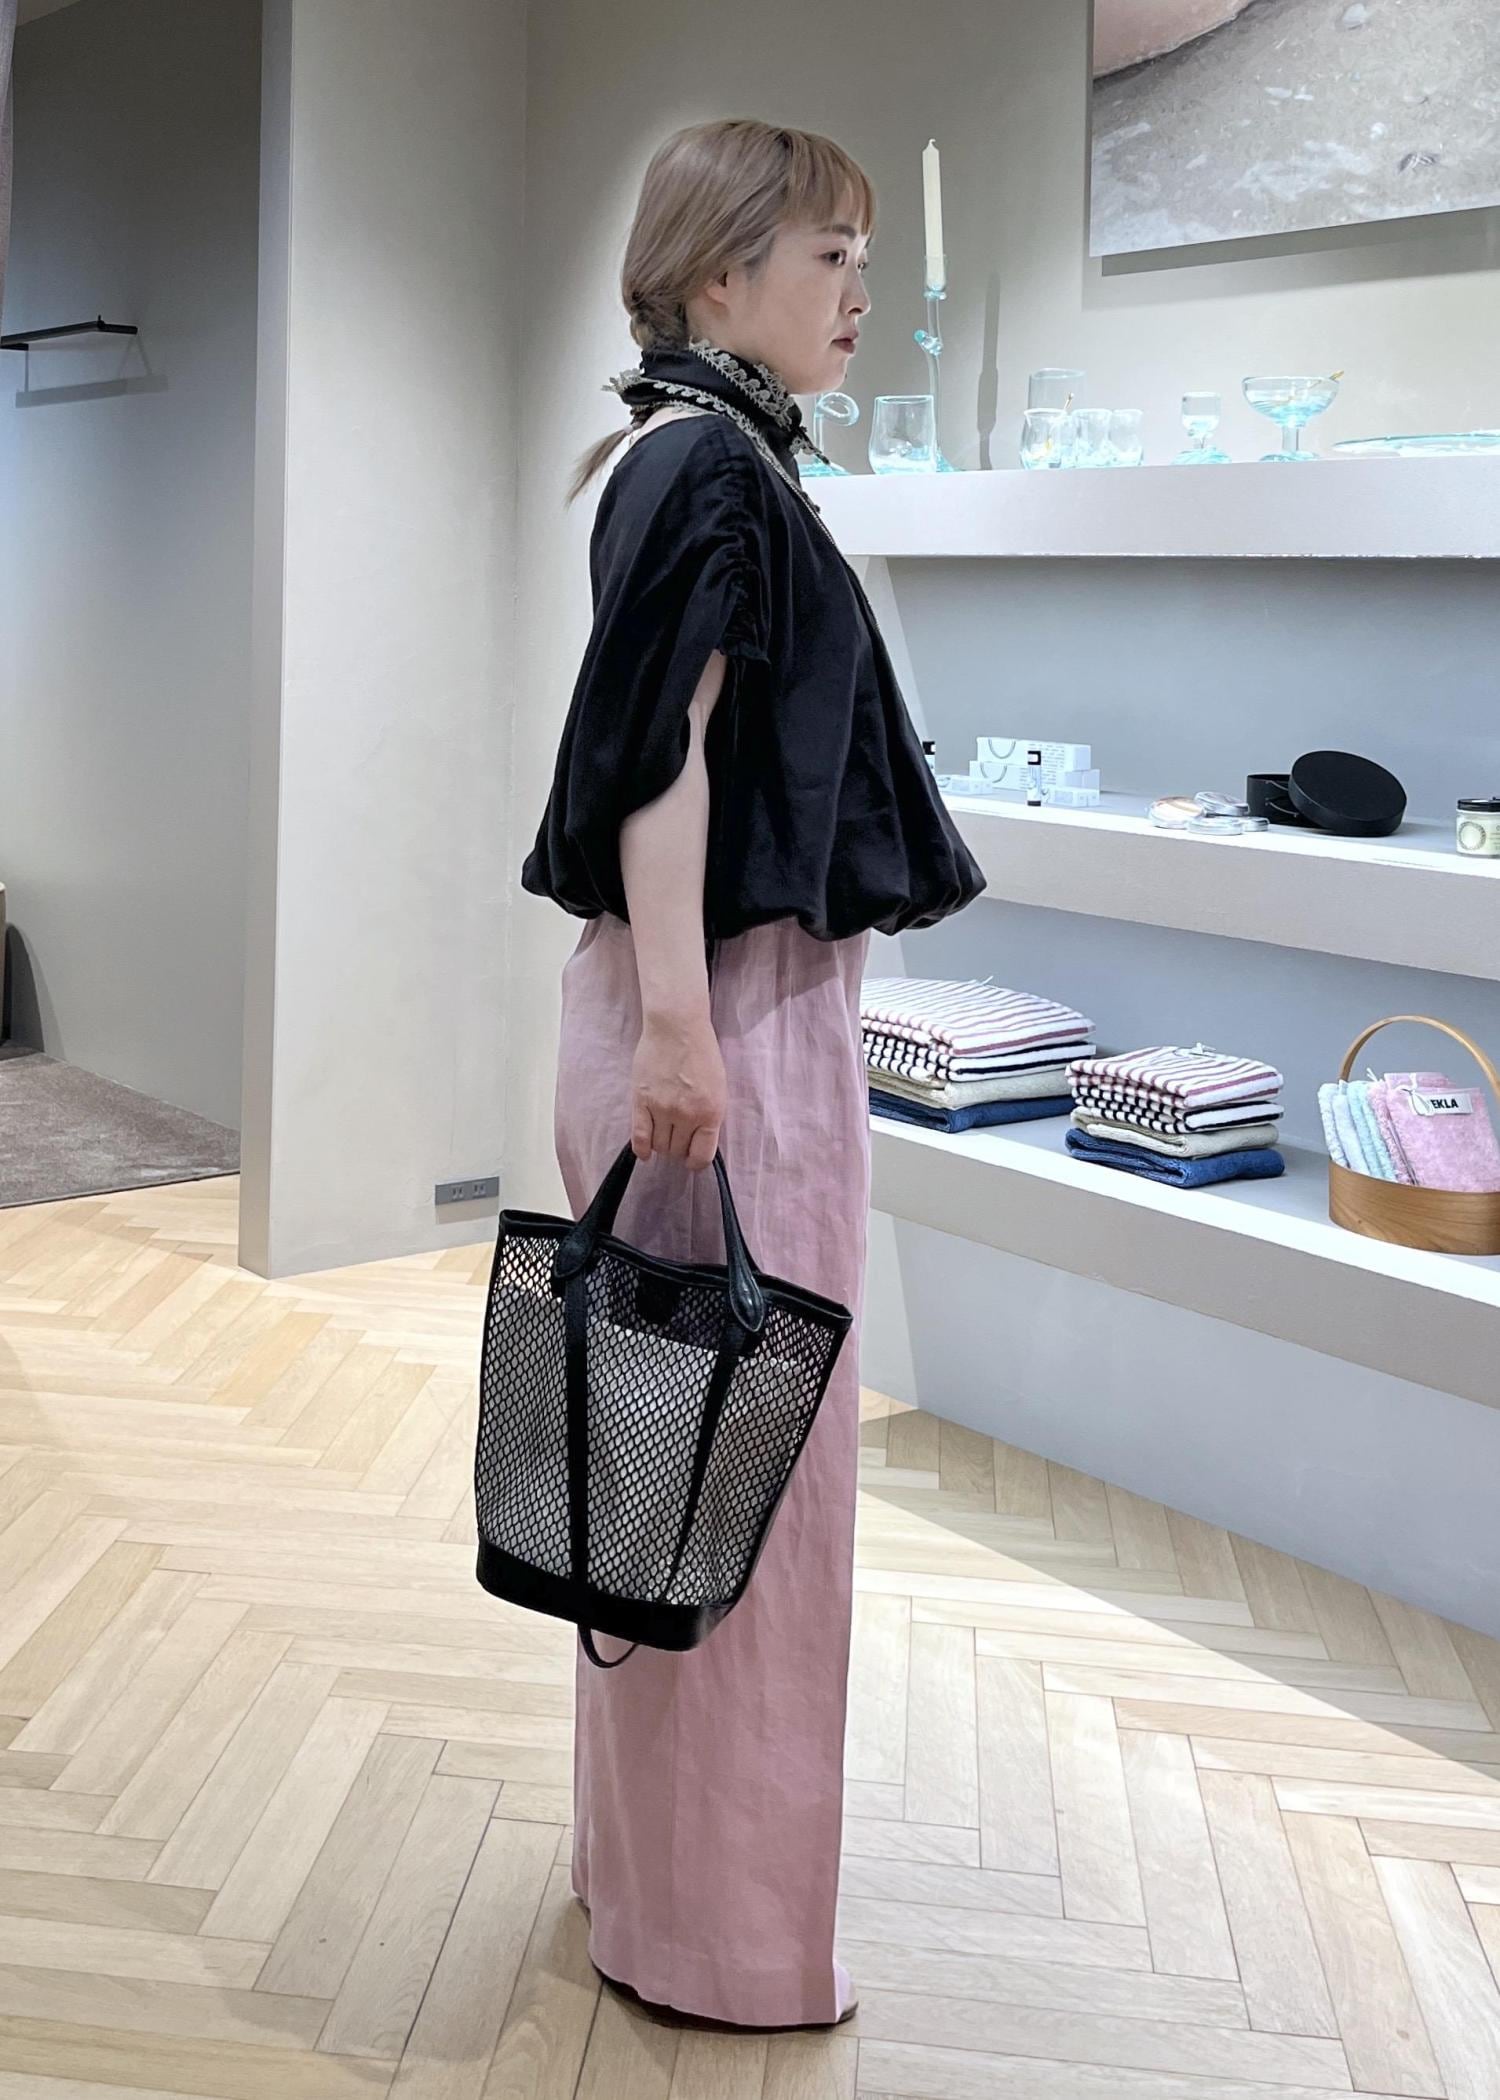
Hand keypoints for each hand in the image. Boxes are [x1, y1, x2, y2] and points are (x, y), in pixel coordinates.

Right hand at [630, 1009, 726, 1170]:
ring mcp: (662, 1109)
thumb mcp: (717, 1087)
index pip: (702, 1155)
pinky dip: (641, 1148)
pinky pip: (639, 1136)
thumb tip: (699, 1140)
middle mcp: (686, 1115)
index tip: (691, 1160)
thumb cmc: (702, 1052)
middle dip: (678, 1149)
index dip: (695, 1162)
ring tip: (662, 1134)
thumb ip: (709, 1115)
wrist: (677, 1027)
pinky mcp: (641, 1101)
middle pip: (678, 1150)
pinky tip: (644, 1152)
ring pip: (659, 1146)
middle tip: (676, 1138)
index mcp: (711, 1112)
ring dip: (661, 1145)